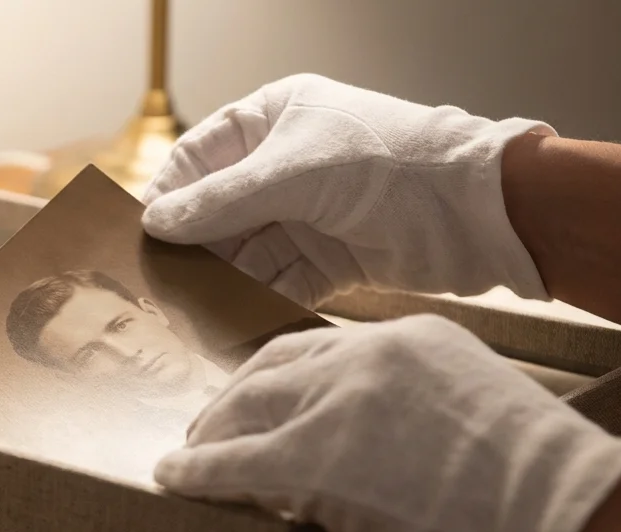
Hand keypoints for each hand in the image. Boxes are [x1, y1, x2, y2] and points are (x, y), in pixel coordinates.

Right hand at [142, 74, 555, 308]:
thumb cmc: (389, 163)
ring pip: (247, 252)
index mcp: (276, 120)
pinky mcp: (331, 260)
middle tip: (160, 281)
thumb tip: (156, 222)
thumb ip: (221, 201)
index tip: (144, 232)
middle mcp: (287, 166)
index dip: (172, 193)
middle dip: (195, 246)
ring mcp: (309, 215)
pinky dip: (258, 302)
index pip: (202, 157)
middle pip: (220, 211)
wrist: (476, 211)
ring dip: (224, 279)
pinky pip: (279, 283)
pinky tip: (234, 322)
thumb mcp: (292, 174)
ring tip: (192, 309)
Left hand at [154, 314, 620, 531]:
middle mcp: (366, 355)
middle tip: (209, 425)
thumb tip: (374, 444)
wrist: (559, 515)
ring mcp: (335, 404)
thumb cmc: (539, 486)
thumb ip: (417, 407)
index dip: (280, 375)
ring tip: (190, 456)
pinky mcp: (311, 459)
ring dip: (211, 434)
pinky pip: (234, 462)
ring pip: (247, 408)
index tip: (259, 394)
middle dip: (235, 398)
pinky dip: (198, 472)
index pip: (320, 346)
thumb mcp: (474, 412)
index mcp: (411, 337)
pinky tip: (175, 479)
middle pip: (273, 367)